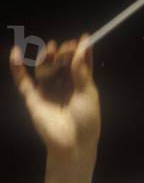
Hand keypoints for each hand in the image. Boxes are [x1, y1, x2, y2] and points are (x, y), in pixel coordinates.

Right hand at [9, 34, 100, 158]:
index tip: (82, 38)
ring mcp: (47, 92)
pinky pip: (23, 81)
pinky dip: (17, 68)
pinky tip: (15, 52)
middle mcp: (63, 87)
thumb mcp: (88, 93)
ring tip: (52, 48)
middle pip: (60, 64)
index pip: (77, 64)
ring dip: (46, 57)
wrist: (73, 144)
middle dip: (63, 53)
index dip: (79, 51)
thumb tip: (81, 46)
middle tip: (66, 47)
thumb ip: (81, 70)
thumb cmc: (87, 120)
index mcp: (79, 86)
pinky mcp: (33, 98)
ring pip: (44, 69)